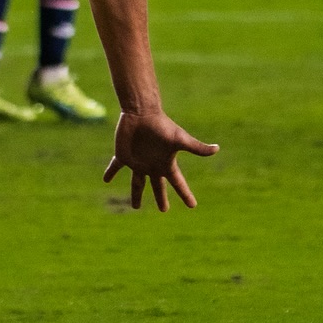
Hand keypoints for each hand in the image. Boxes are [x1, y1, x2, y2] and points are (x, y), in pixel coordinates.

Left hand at [103, 108, 218, 212]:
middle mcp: (152, 165)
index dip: (185, 195)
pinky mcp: (123, 156)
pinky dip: (110, 172)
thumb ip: (196, 147)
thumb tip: (217, 149)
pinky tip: (106, 179)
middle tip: (164, 210)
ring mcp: (138, 162)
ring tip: (135, 207)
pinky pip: (116, 167)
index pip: (178, 183)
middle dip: (161, 198)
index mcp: (166, 164)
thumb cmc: (162, 126)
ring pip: (137, 183)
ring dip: (136, 194)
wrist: (143, 113)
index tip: (193, 206)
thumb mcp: (180, 139)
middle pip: (158, 187)